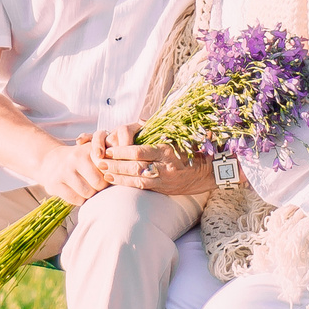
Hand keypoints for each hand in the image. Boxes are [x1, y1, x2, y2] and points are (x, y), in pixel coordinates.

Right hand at [32, 135, 111, 206]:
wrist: (50, 161)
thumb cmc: (79, 160)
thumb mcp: (92, 152)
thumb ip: (110, 156)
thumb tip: (129, 168)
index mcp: (88, 149)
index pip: (108, 167)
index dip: (110, 175)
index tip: (108, 177)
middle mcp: (75, 158)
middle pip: (99, 183)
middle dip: (100, 187)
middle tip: (97, 185)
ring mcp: (63, 171)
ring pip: (88, 193)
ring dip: (90, 195)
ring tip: (87, 188)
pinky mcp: (54, 184)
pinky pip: (76, 199)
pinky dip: (80, 199)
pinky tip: (77, 192)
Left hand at [93, 126, 217, 196]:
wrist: (209, 171)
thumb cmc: (191, 148)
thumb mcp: (178, 135)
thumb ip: (159, 129)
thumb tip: (141, 120)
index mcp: (167, 151)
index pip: (140, 152)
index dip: (122, 152)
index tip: (109, 149)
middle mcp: (165, 167)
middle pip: (135, 167)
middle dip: (116, 165)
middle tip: (100, 161)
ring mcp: (164, 179)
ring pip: (136, 179)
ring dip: (118, 176)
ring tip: (103, 171)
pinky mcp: (163, 188)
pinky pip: (142, 187)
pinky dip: (126, 184)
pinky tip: (114, 180)